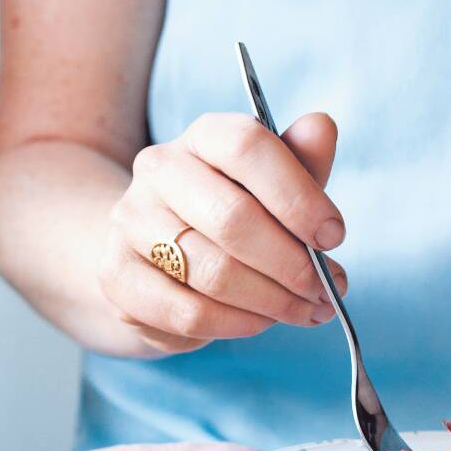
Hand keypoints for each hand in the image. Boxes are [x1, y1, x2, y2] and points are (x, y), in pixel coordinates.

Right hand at [99, 111, 347, 353]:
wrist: (152, 251)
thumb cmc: (228, 213)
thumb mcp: (272, 185)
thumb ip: (301, 161)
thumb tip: (322, 126)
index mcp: (203, 136)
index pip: (247, 146)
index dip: (298, 195)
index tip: (334, 236)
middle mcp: (158, 169)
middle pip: (232, 217)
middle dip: (292, 264)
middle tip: (326, 289)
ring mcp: (130, 221)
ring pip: (213, 272)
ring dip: (272, 301)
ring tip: (306, 311)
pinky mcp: (117, 275)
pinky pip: (187, 312)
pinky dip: (236, 324)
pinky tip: (261, 322)